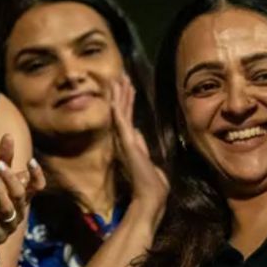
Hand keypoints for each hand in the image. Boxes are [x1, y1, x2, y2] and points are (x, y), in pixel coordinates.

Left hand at [0, 133, 43, 249]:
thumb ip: (3, 160)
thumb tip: (8, 135)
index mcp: (20, 198)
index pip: (36, 187)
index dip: (36, 175)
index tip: (30, 161)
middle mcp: (18, 212)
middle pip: (21, 195)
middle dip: (11, 179)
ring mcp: (7, 226)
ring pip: (8, 209)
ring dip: (0, 193)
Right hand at [109, 75, 167, 204]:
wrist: (150, 191)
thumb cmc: (149, 179)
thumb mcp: (145, 156)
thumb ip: (139, 144)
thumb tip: (136, 132)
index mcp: (129, 139)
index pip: (127, 115)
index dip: (126, 99)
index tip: (124, 85)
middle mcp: (124, 136)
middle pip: (123, 109)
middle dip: (121, 91)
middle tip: (119, 74)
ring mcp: (124, 138)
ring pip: (121, 111)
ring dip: (119, 94)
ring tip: (118, 78)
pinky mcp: (126, 141)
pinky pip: (121, 120)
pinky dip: (118, 107)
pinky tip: (115, 96)